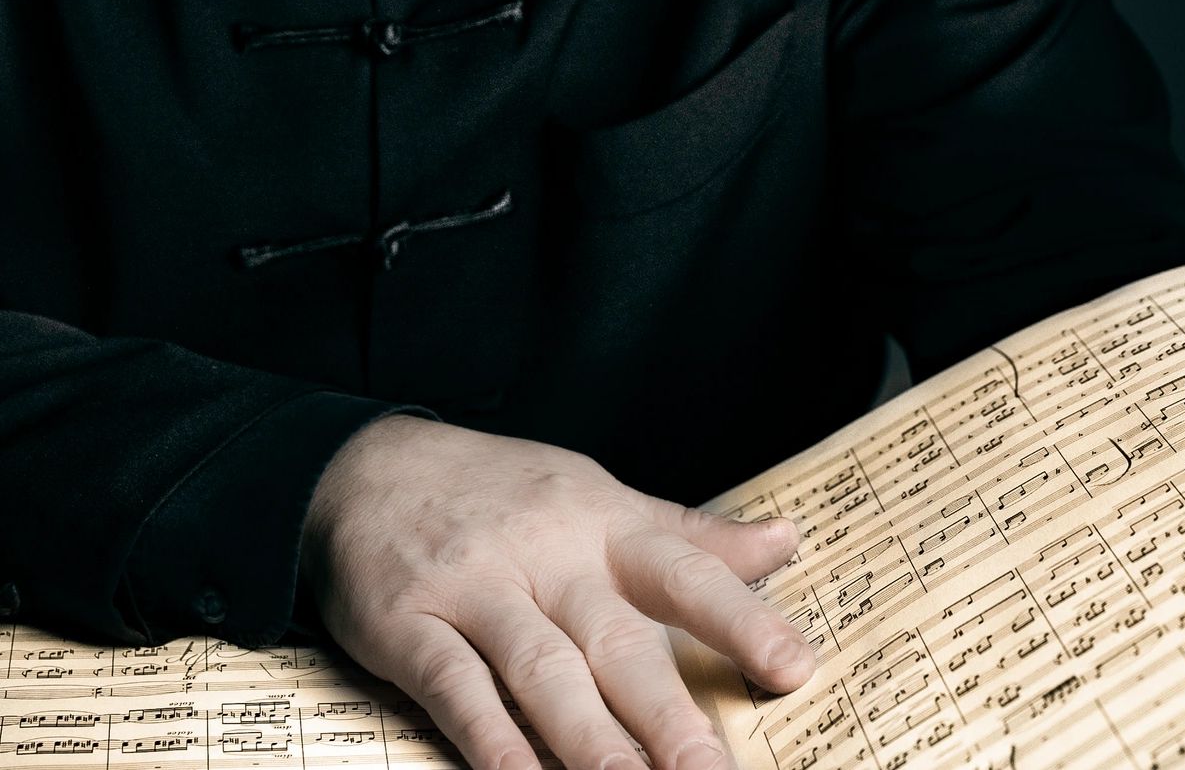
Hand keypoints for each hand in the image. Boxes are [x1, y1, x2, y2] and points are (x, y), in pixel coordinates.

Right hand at [299, 415, 814, 769]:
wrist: (366, 465)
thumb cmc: (502, 492)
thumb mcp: (599, 496)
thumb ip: (690, 534)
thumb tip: (788, 541)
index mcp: (602, 523)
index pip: (683, 569)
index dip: (741, 617)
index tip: (796, 665)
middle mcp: (548, 553)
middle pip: (617, 640)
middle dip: (670, 715)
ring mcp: (477, 586)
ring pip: (543, 669)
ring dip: (591, 741)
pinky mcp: (411, 621)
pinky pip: (455, 684)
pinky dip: (489, 737)